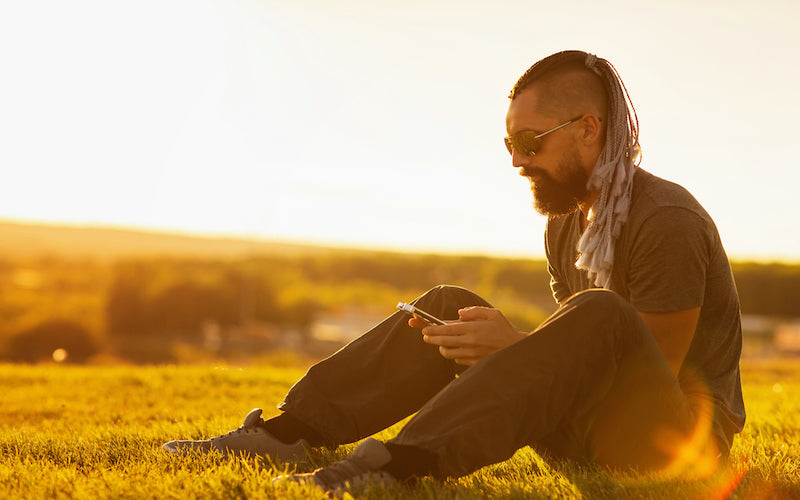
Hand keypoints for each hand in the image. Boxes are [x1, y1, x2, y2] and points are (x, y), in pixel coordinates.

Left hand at [409, 307, 525, 365]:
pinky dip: (453, 354)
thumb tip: (459, 313)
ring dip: (441, 347)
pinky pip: (457, 359)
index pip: (446, 329)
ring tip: (440, 342)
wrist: (517, 349)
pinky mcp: (474, 363)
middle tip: (426, 335)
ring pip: (447, 353)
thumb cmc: (504, 329)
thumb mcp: (493, 314)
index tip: (423, 329)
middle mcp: (470, 342)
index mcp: (473, 328)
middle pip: (442, 342)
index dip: (432, 329)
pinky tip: (455, 349)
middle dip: (431, 338)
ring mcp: (471, 354)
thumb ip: (474, 311)